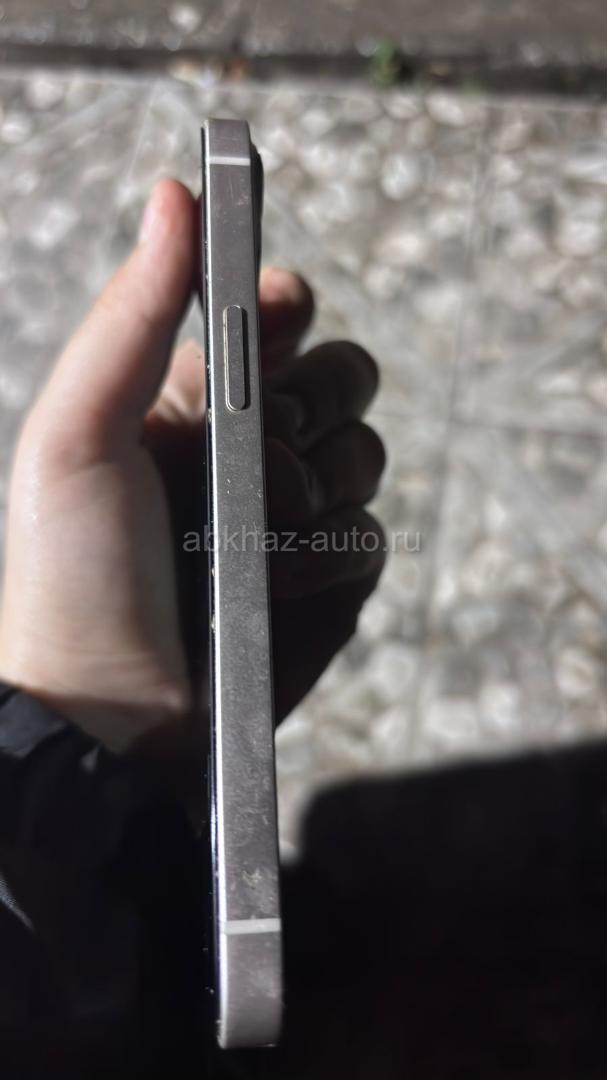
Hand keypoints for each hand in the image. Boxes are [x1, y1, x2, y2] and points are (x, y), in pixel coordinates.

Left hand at [0, 180, 384, 763]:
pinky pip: (369, 539)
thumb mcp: (79, 434)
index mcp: (189, 403)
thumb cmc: (73, 576)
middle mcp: (248, 453)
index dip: (286, 307)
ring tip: (253, 536)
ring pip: (367, 456)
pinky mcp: (327, 586)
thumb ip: (131, 315)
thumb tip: (175, 193)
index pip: (274, 319)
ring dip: (317, 488)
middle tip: (266, 442)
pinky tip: (274, 588)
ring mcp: (293, 522)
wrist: (105, 718)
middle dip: (316, 401)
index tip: (278, 312)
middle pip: (344, 378)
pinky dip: (329, 560)